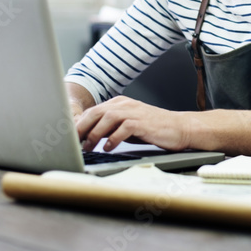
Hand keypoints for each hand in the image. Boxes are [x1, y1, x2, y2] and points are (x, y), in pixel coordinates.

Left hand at [74, 96, 194, 152]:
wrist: (179, 128)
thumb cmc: (153, 129)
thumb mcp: (127, 126)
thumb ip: (110, 127)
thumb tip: (88, 136)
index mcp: (120, 103)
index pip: (93, 111)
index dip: (79, 124)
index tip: (70, 137)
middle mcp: (125, 104)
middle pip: (96, 112)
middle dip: (82, 128)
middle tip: (73, 142)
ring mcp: (134, 112)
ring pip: (107, 118)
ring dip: (95, 133)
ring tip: (89, 146)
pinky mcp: (143, 122)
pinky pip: (123, 128)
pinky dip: (113, 138)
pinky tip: (109, 147)